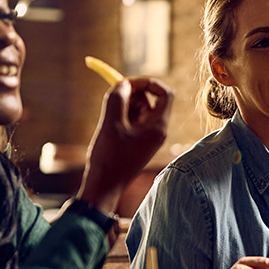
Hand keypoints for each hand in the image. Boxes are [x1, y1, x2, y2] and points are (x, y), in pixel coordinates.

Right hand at [78, 77, 172, 212]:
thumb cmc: (109, 158)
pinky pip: (132, 120)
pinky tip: (108, 127)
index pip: (165, 94)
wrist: (104, 186)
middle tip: (111, 97)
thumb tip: (123, 82)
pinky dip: (120, 116)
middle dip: (130, 94)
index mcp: (158, 127)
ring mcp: (147, 136)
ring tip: (108, 118)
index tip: (126, 82)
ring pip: (138, 109)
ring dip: (123, 105)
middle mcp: (156, 131)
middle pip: (149, 100)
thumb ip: (118, 99)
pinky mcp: (136, 141)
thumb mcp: (111, 124)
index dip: (148, 83)